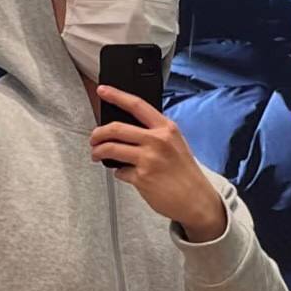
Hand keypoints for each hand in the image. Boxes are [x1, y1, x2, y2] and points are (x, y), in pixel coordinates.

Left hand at [92, 87, 227, 241]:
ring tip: (96, 155)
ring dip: (98, 152)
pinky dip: (119, 173)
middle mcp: (157, 140)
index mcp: (166, 128)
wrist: (196, 199)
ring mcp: (148, 159)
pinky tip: (126, 174)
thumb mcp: (176, 144)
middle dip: (98, 133)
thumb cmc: (186, 173)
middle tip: (94, 138)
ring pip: (112, 149)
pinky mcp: (141, 178)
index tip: (103, 91)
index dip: (116, 96)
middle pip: (116, 128)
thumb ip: (156, 134)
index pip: (136, 105)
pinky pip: (120, 172)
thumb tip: (129, 132)